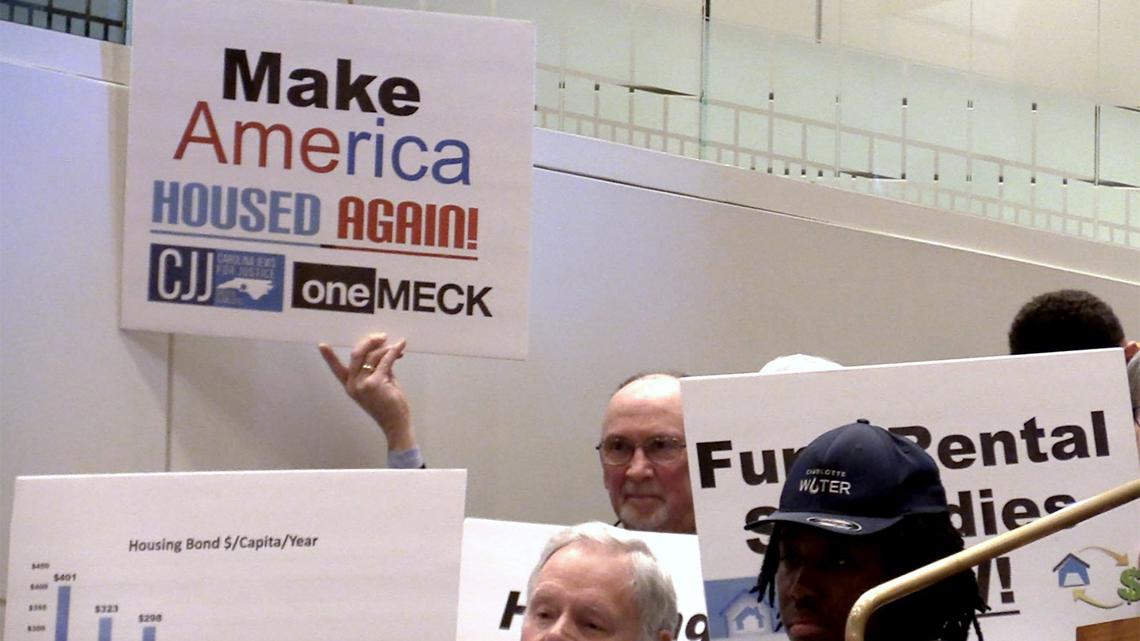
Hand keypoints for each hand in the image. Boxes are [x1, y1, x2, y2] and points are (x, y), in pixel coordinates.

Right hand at [318, 333, 414, 451]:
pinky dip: (394, 351)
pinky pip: (385, 360)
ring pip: (372, 356)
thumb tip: (383, 350)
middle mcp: (353, 384)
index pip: (336, 369)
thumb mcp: (378, 383)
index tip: (321, 345)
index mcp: (350, 385)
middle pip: (357, 354)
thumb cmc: (388, 404)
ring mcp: (363, 384)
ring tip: (396, 347)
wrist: (395, 423)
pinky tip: (400, 346)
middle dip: (369, 342)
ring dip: (386, 348)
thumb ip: (375, 368)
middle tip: (381, 336)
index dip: (329, 357)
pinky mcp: (376, 383)